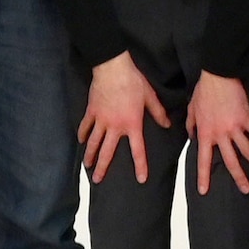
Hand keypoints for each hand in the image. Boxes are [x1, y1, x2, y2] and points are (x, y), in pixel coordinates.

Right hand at [79, 54, 163, 181]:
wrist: (113, 68)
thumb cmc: (133, 81)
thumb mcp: (150, 97)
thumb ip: (158, 112)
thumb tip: (167, 124)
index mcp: (132, 124)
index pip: (137, 150)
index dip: (140, 166)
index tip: (140, 179)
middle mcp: (115, 126)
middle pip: (107, 152)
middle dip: (102, 168)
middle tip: (97, 180)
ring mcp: (101, 120)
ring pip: (93, 142)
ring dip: (90, 155)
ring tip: (87, 166)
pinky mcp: (92, 111)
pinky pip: (85, 126)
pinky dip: (83, 134)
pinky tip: (81, 141)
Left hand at [186, 69, 248, 193]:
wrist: (217, 77)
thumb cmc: (203, 92)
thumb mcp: (191, 110)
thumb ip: (191, 126)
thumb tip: (192, 137)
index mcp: (205, 134)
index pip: (203, 160)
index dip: (203, 176)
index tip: (204, 191)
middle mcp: (220, 135)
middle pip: (230, 161)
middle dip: (239, 177)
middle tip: (246, 189)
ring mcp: (234, 128)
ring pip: (247, 150)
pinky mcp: (246, 119)